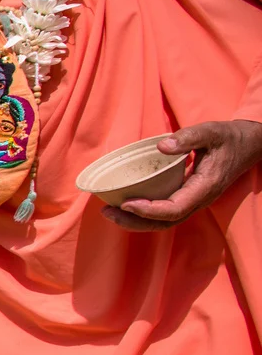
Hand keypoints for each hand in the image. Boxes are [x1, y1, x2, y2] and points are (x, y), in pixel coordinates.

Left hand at [105, 118, 261, 230]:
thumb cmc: (229, 138)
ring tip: (109, 211)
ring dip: (136, 221)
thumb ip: (188, 137)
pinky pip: (164, 212)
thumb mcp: (212, 132)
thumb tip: (161, 147)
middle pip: (165, 222)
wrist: (247, 145)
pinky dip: (144, 213)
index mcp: (205, 188)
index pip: (175, 209)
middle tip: (107, 211)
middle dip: (135, 222)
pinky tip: (124, 204)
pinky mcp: (187, 197)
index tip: (126, 203)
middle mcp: (199, 200)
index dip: (149, 211)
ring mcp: (193, 201)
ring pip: (163, 221)